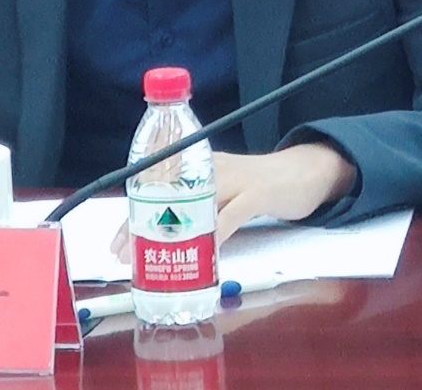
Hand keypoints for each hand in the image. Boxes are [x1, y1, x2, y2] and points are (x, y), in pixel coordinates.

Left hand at [111, 142, 356, 256]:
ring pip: (195, 205)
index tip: (116, 240)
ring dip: (173, 233)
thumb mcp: (222, 188)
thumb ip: (198, 205)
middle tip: (125, 252)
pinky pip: (231, 215)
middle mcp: (212, 168)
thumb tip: (165, 235)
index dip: (133, 212)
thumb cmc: (259, 184)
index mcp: (199, 166)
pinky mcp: (258, 193)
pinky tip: (206, 252)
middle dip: (142, 224)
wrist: (304, 170)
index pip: (158, 186)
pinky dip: (216, 234)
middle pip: (168, 194)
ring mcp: (235, 179)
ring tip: (156, 256)